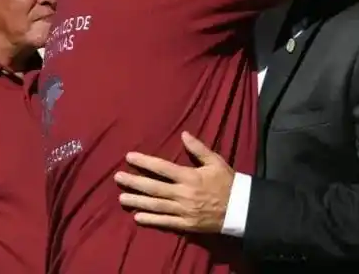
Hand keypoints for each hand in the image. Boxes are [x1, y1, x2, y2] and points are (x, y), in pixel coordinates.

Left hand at [113, 131, 233, 233]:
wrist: (240, 209)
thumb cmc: (227, 182)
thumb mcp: (215, 161)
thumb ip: (198, 148)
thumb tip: (184, 134)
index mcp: (189, 176)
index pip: (162, 168)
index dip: (144, 162)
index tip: (129, 157)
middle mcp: (184, 193)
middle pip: (154, 187)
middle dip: (134, 181)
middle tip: (117, 177)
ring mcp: (184, 210)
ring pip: (156, 205)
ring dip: (137, 201)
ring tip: (122, 197)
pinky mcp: (186, 224)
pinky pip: (165, 222)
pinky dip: (151, 220)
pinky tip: (137, 217)